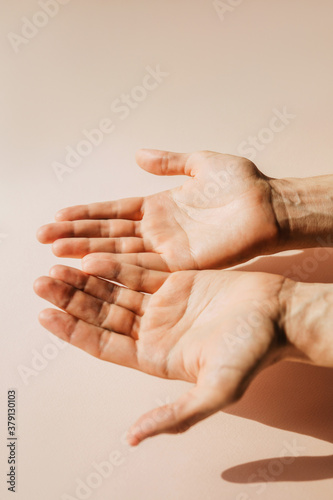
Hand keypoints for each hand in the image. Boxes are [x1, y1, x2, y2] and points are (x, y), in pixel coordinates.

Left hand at [34, 257, 301, 445]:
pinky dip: (115, 265)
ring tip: (58, 266)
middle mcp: (153, 331)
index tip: (46, 315)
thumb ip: (177, 414)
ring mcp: (162, 305)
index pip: (103, 344)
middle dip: (71, 300)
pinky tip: (93, 257)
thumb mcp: (217, 389)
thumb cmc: (253, 352)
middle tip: (43, 283)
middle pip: (102, 314)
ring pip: (115, 291)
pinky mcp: (174, 281)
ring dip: (86, 280)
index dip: (73, 331)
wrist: (279, 314)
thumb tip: (134, 439)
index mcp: (155, 358)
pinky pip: (137, 272)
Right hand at [37, 150, 280, 270]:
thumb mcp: (200, 163)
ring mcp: (168, 250)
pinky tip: (92, 265)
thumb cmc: (241, 184)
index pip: (114, 212)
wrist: (271, 205)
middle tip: (44, 238)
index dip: (86, 214)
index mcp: (160, 208)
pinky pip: (144, 266)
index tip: (58, 216)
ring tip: (57, 254)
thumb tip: (138, 155)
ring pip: (120, 252)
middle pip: (109, 234)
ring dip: (88, 252)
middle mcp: (159, 232)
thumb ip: (169, 161)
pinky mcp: (183, 264)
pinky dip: (118, 266)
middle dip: (77, 235)